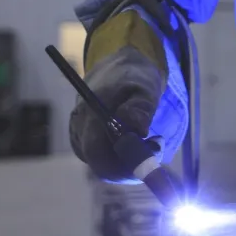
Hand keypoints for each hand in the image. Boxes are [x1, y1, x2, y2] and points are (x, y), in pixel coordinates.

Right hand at [69, 19, 165, 183]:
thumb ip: (141, 108)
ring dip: (129, 161)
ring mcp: (80, 136)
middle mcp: (79, 129)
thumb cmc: (134, 78)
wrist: (118, 69)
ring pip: (104, 164)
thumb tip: (136, 130)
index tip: (149, 159)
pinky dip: (124, 158)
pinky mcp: (87, 141)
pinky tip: (139, 142)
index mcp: (90, 115)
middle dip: (130, 167)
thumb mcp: (145, 88)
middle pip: (100, 165)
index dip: (121, 166)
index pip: (96, 154)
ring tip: (151, 140)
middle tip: (155, 149)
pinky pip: (105, 159)